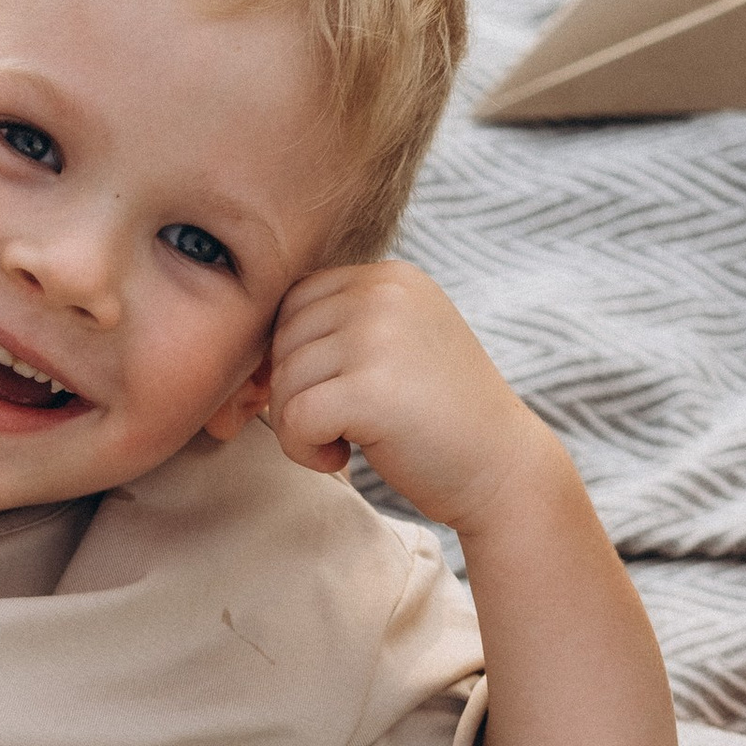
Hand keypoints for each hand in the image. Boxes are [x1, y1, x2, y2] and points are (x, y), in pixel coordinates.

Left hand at [265, 259, 566, 540]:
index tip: (317, 398)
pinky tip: (343, 458)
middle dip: (291, 392)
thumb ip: (336, 331)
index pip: (295, 301)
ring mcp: (380, 336)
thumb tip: (243, 359)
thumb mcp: (392, 349)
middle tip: (335, 426)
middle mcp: (385, 292)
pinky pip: (294, 418)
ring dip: (298, 425)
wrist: (502, 468)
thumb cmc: (434, 420)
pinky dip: (304, 451)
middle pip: (281, 337)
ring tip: (346, 441)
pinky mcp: (372, 387)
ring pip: (284, 379)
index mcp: (389, 276)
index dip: (289, 357)